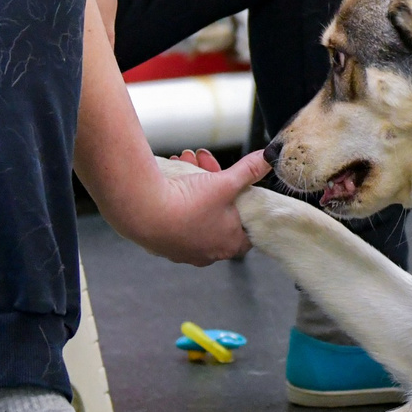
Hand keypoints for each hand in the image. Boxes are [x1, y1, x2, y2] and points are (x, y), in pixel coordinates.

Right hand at [102, 146, 272, 266]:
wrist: (144, 211)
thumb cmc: (188, 204)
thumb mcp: (226, 182)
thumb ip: (249, 171)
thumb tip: (267, 160)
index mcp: (229, 244)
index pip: (247, 230)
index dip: (245, 207)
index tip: (239, 189)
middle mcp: (206, 252)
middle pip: (219, 212)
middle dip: (214, 181)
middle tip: (205, 162)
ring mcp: (182, 248)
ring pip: (195, 209)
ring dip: (193, 181)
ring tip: (186, 159)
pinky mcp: (162, 240)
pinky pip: (174, 213)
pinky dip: (175, 193)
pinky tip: (173, 171)